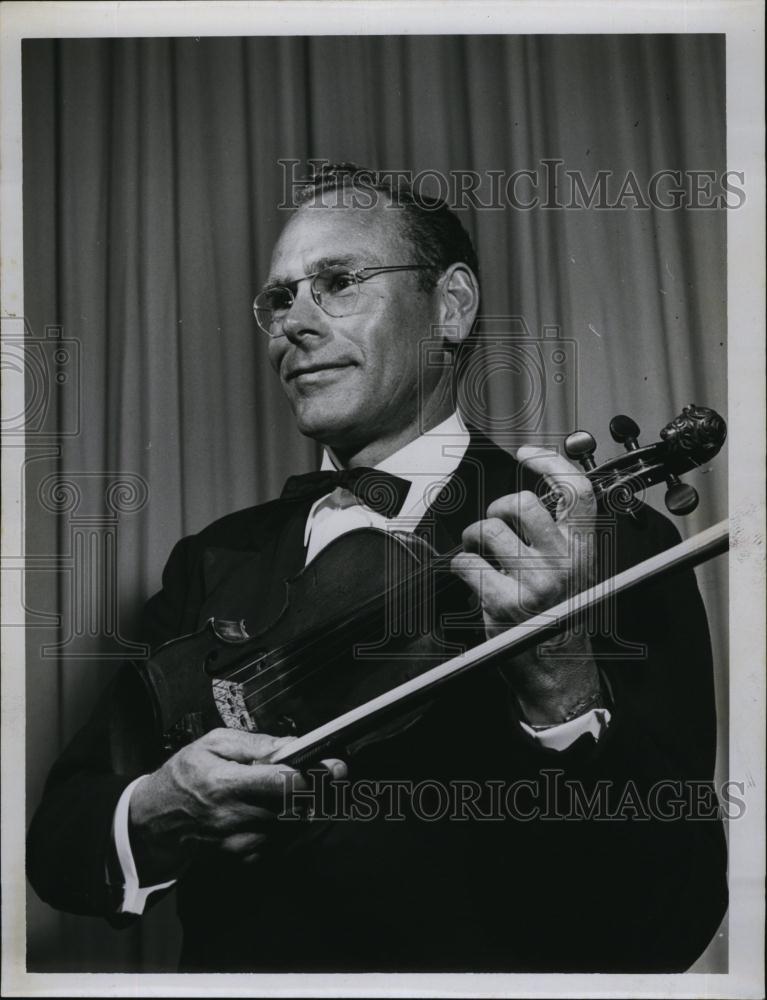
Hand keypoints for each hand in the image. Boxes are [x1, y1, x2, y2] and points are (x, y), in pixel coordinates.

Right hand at [128, 729, 346, 882]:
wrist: (155, 822)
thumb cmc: (184, 775)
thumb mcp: (212, 744)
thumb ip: (254, 744)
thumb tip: (290, 746)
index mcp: (226, 783)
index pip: (283, 782)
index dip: (314, 774)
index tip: (336, 766)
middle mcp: (235, 817)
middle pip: (295, 805)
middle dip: (316, 789)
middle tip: (328, 774)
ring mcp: (240, 842)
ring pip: (292, 824)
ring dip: (301, 806)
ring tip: (293, 790)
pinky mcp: (243, 858)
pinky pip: (280, 841)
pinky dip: (286, 825)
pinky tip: (274, 810)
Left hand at [451, 446, 602, 725]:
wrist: (558, 671)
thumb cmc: (562, 617)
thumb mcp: (577, 571)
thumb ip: (561, 535)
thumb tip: (533, 494)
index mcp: (584, 551)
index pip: (577, 492)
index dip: (551, 463)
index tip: (529, 454)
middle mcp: (563, 564)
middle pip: (520, 503)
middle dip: (498, 509)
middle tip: (496, 526)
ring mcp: (533, 584)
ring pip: (487, 530)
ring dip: (475, 538)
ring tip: (482, 554)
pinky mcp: (503, 603)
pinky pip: (466, 563)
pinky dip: (461, 568)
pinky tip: (474, 579)